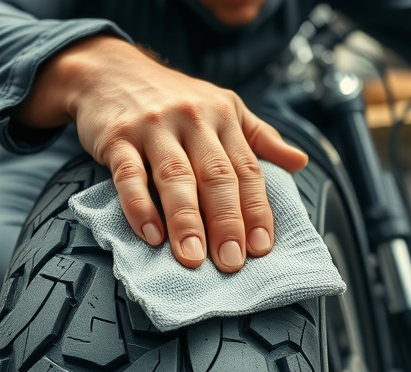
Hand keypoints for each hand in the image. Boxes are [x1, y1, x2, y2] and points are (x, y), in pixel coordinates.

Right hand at [15, 35, 307, 272]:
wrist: (109, 69)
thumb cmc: (173, 98)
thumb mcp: (223, 106)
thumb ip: (260, 137)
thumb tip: (300, 162)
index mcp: (224, 118)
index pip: (247, 169)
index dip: (256, 210)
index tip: (261, 247)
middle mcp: (193, 120)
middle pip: (216, 176)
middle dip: (226, 222)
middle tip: (231, 262)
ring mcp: (153, 127)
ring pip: (175, 177)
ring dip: (186, 221)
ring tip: (193, 258)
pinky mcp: (117, 137)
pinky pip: (129, 175)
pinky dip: (140, 207)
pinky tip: (151, 236)